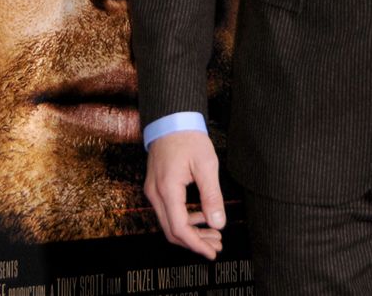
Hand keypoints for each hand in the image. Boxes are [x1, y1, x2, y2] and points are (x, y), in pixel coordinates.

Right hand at [144, 131, 225, 258]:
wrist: (171, 118)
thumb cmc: (188, 137)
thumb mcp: (206, 165)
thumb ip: (212, 196)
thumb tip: (218, 224)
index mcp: (167, 189)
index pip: (179, 228)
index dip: (196, 244)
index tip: (212, 252)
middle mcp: (155, 193)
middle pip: (171, 230)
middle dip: (195, 241)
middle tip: (216, 245)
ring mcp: (152, 190)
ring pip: (168, 222)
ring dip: (190, 231)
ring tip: (212, 234)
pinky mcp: (155, 186)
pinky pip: (167, 211)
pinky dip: (183, 219)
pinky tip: (200, 216)